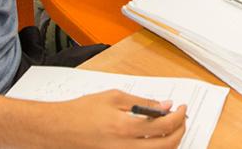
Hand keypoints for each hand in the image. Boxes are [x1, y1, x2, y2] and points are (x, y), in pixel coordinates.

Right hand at [47, 90, 186, 147]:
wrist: (59, 130)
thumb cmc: (81, 112)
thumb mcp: (114, 98)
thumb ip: (142, 102)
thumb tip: (165, 104)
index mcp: (126, 128)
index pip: (165, 125)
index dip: (179, 116)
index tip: (182, 108)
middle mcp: (126, 148)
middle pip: (167, 145)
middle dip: (180, 131)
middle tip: (181, 118)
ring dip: (169, 142)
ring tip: (169, 127)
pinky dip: (154, 148)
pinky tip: (154, 138)